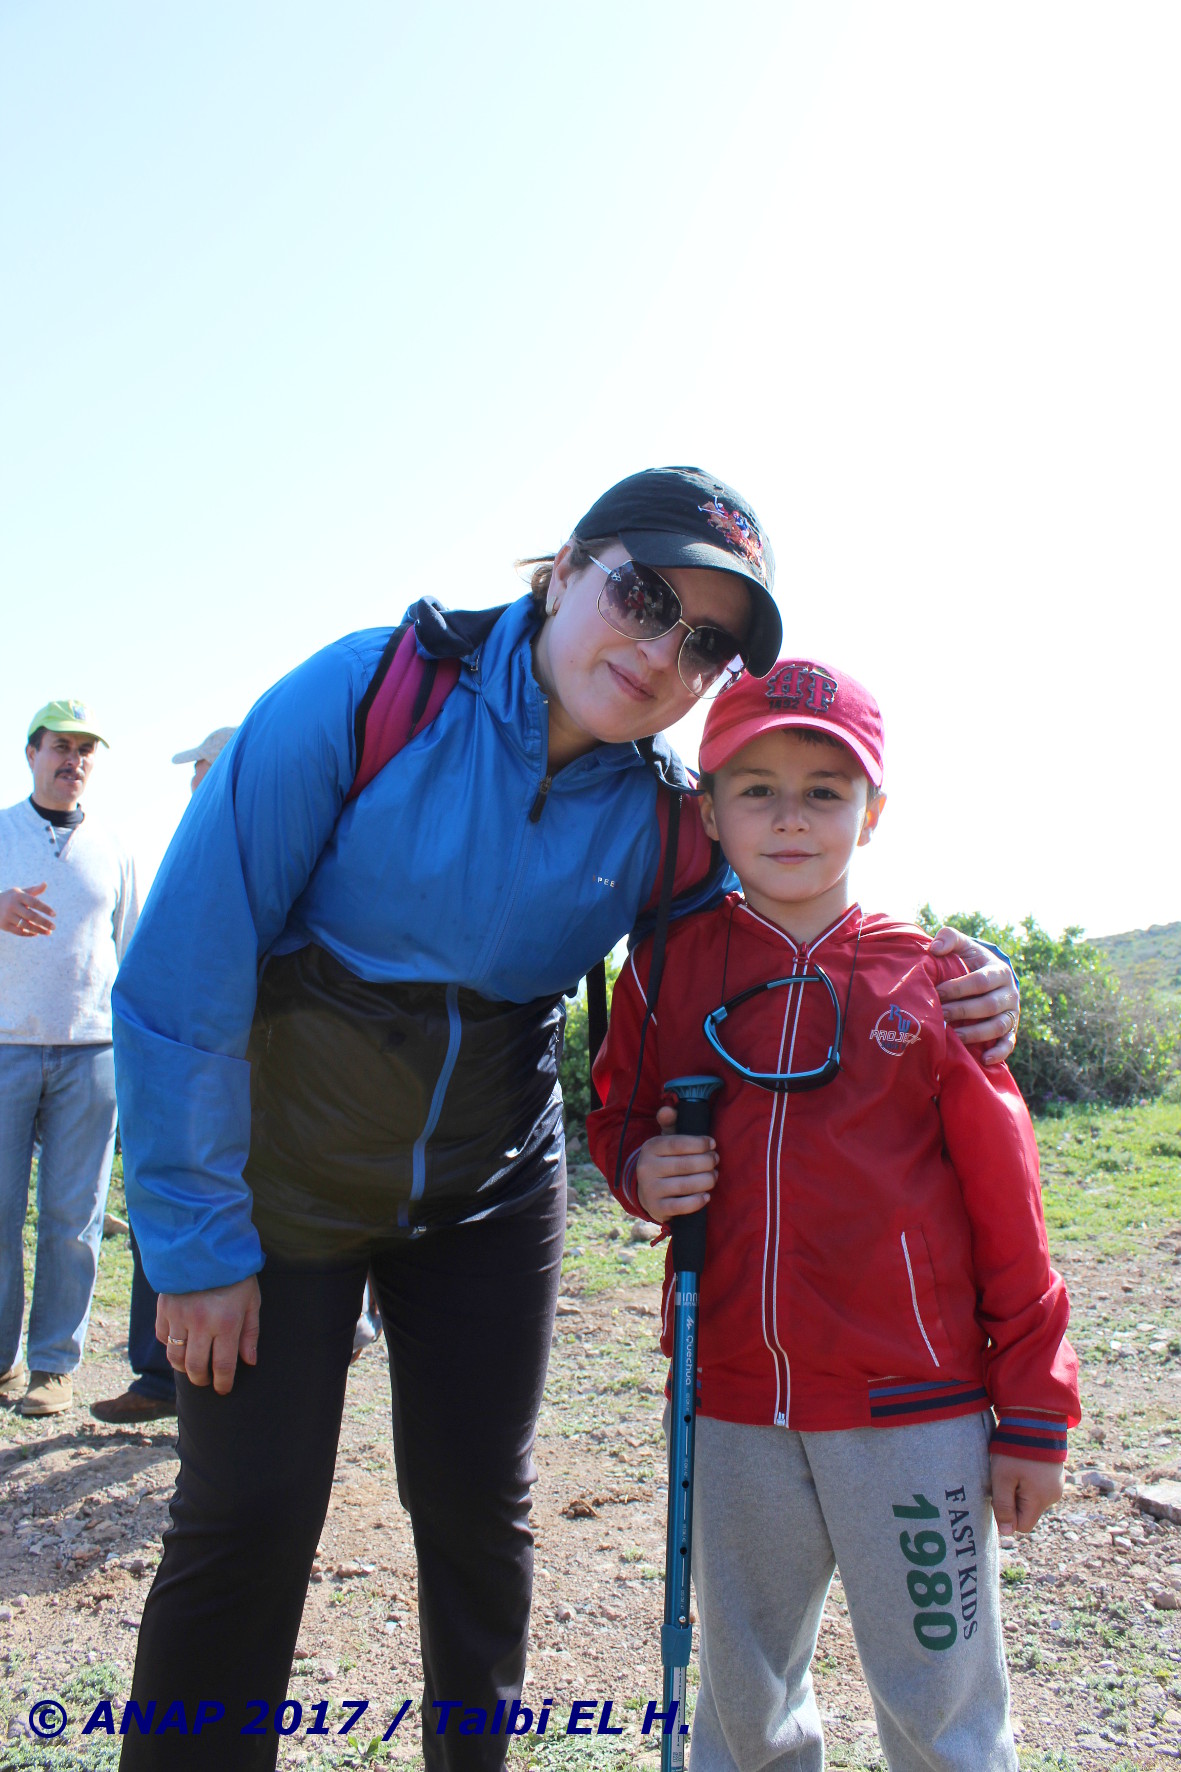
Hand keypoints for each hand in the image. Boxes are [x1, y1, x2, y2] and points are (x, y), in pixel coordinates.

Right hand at [0, 883, 55, 937]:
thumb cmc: (10, 898)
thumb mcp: (20, 892)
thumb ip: (34, 890)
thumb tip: (45, 884)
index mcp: (18, 896)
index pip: (34, 902)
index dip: (45, 908)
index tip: (54, 915)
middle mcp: (12, 906)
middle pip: (31, 916)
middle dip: (44, 922)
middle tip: (54, 927)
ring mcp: (8, 916)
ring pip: (26, 925)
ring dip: (39, 930)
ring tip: (49, 933)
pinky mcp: (4, 925)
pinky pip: (19, 932)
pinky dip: (28, 934)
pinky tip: (37, 934)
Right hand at [157, 1277, 260, 1394]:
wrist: (206, 1246)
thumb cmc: (235, 1275)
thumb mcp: (251, 1301)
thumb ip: (250, 1333)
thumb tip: (249, 1361)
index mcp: (226, 1323)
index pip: (223, 1366)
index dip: (224, 1383)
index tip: (224, 1389)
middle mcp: (200, 1323)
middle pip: (196, 1367)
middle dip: (202, 1380)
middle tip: (206, 1381)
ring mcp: (179, 1317)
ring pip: (175, 1357)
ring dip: (184, 1367)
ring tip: (192, 1366)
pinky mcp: (164, 1309)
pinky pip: (163, 1338)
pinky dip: (170, 1345)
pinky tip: (180, 1343)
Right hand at [635, 1105, 717, 1222]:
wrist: (648, 1192)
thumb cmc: (665, 1161)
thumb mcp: (665, 1141)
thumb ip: (670, 1123)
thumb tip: (668, 1109)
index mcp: (650, 1147)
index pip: (677, 1143)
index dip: (699, 1143)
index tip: (713, 1144)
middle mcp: (646, 1168)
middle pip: (684, 1165)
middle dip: (706, 1162)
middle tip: (716, 1160)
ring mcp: (650, 1189)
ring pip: (685, 1185)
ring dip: (706, 1181)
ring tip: (714, 1177)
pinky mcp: (657, 1208)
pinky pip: (681, 1206)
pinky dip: (697, 1201)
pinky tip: (706, 1196)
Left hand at [931, 927, 1019, 1065]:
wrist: (990, 975)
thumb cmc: (970, 960)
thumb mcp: (964, 945)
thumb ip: (950, 938)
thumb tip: (935, 948)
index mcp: (998, 971)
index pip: (980, 981)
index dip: (958, 988)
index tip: (937, 993)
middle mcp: (1009, 992)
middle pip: (988, 1005)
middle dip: (962, 1011)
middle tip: (939, 1016)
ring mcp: (1012, 1013)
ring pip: (998, 1026)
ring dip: (976, 1033)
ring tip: (955, 1036)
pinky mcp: (1011, 1030)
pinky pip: (1009, 1043)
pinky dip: (999, 1053)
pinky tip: (984, 1059)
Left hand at [990, 1453, 1063, 1534]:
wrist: (1036, 1420)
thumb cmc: (1016, 1451)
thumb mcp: (1002, 1478)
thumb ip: (1003, 1506)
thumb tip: (1007, 1533)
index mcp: (1040, 1500)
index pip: (1023, 1526)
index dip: (1008, 1516)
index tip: (999, 1495)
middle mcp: (1053, 1496)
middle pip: (1027, 1512)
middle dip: (1013, 1500)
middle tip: (1005, 1477)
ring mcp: (1057, 1484)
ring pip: (1032, 1498)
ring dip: (1020, 1488)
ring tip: (1014, 1467)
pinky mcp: (1056, 1473)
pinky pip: (1039, 1486)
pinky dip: (1028, 1479)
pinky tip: (1023, 1462)